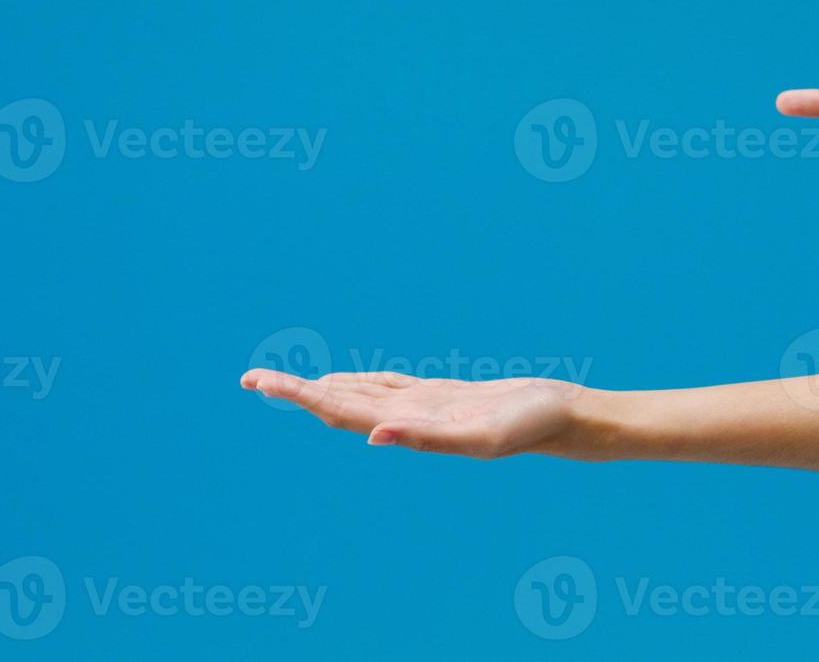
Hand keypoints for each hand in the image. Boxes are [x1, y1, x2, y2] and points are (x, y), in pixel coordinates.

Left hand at [239, 369, 583, 458]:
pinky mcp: (442, 397)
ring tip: (282, 382)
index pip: (340, 409)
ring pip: (361, 395)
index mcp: (410, 428)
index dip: (300, 396)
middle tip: (250, 380)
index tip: (260, 383)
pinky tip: (345, 380)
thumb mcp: (481, 434)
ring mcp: (424, 409)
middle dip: (296, 392)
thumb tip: (372, 436)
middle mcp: (409, 421)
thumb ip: (427, 438)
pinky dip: (360, 381)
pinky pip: (390, 387)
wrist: (568, 422)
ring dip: (322, 389)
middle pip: (340, 404)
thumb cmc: (532, 427)